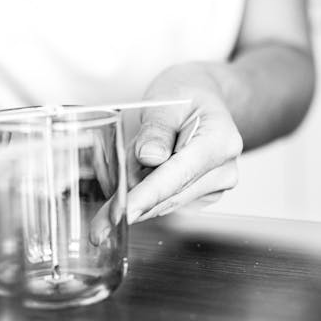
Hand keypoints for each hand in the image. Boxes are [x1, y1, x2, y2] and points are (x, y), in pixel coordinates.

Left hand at [126, 65, 242, 222]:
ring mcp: (215, 186)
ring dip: (135, 199)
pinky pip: (165, 202)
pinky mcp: (201, 195)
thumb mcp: (166, 99)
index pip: (178, 175)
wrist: (202, 97)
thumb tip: (148, 157)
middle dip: (130, 207)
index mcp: (220, 141)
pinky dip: (143, 196)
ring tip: (115, 190)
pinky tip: (136, 180)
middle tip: (98, 225)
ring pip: (164, 203)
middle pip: (169, 196)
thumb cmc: (186, 95)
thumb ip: (157, 129)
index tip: (124, 213)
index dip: (148, 196)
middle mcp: (223, 169)